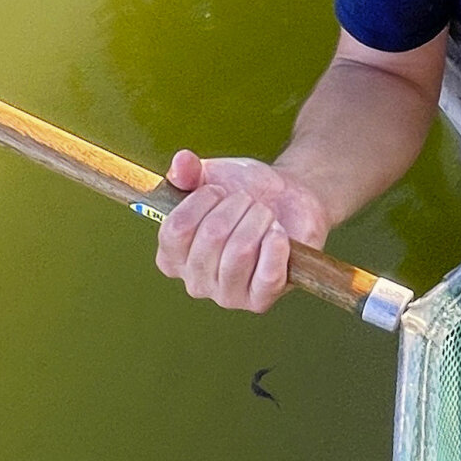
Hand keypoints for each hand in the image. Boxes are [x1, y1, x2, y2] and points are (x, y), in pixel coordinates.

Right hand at [153, 150, 329, 311]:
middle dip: (236, 207)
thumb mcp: (212, 175)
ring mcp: (228, 295)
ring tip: (265, 214)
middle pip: (211, 237)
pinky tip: (279, 233)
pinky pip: (266, 277)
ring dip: (259, 221)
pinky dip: (275, 248)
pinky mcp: (261, 299)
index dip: (200, 201)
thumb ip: (188, 171)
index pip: (175, 230)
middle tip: (250, 201)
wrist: (288, 199)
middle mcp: (195, 282)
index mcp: (173, 257)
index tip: (217, 189)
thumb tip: (181, 162)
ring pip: (240, 253)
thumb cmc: (244, 192)